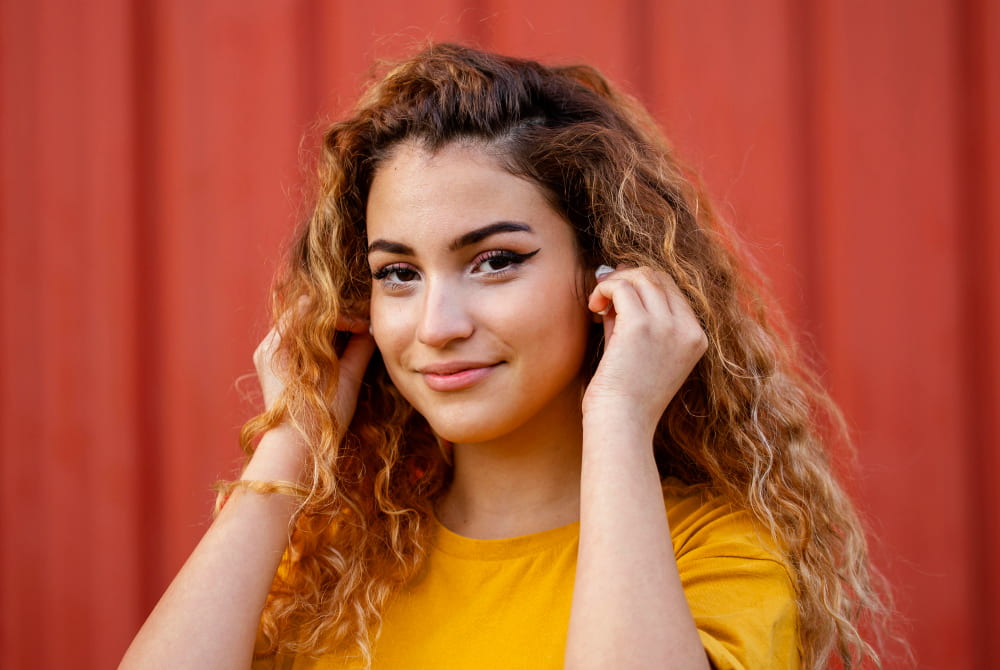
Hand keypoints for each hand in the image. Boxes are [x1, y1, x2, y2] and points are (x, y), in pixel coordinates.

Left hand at [247, 308, 375, 481]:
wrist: (295, 449)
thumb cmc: (321, 415)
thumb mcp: (347, 377)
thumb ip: (360, 347)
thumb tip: (370, 329)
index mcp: (282, 343)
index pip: (314, 310)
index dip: (343, 316)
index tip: (364, 327)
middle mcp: (269, 346)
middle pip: (305, 318)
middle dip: (336, 322)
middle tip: (361, 331)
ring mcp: (267, 358)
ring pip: (301, 331)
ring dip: (327, 333)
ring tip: (352, 342)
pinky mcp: (271, 371)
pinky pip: (295, 347)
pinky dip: (316, 346)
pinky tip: (336, 355)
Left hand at [583, 266, 706, 432]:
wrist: (622, 424)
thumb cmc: (626, 396)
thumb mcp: (639, 350)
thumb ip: (634, 316)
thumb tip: (618, 277)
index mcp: (696, 337)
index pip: (672, 290)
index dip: (642, 284)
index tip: (616, 294)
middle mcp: (688, 329)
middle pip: (658, 278)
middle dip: (628, 279)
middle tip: (603, 294)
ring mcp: (668, 326)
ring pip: (640, 277)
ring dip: (613, 283)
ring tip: (596, 304)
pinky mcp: (641, 326)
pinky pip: (621, 287)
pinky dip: (603, 289)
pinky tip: (592, 307)